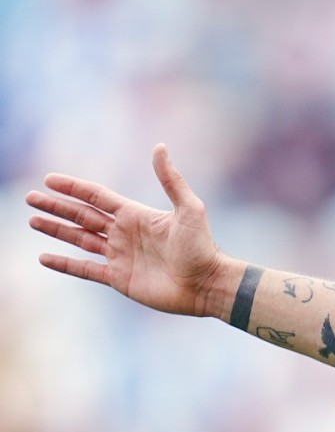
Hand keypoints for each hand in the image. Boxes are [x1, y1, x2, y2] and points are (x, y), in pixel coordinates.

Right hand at [26, 144, 230, 316]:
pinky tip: (45, 257)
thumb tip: (159, 147)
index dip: (74, 188)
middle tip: (30, 197)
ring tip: (33, 220)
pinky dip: (65, 264)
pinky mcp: (119, 278)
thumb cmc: (201, 246)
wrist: (206, 284)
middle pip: (83, 215)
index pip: (97, 196)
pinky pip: (85, 269)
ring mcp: (120, 256)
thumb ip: (171, 180)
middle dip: (57, 206)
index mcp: (136, 215)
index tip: (50, 179)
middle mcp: (124, 233)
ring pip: (80, 239)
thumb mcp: (189, 208)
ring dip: (56, 230)